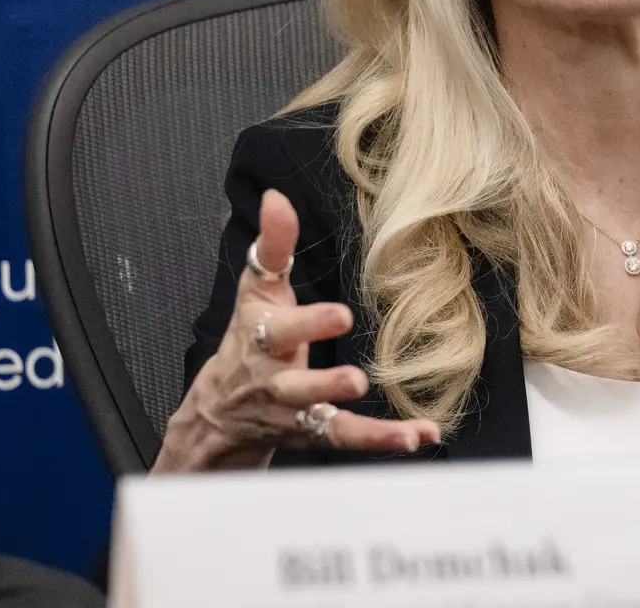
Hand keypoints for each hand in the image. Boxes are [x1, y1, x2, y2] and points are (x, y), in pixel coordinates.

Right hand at [154, 189, 440, 471]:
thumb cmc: (247, 339)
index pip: (281, 330)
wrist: (218, 413)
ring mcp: (296, 413)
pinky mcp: (314, 434)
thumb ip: (272, 244)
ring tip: (403, 433)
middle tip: (355, 380)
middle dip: (323, 383)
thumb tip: (277, 198)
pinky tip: (421, 436)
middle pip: (296, 385)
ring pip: (326, 422)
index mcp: (262, 338)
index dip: (308, 323)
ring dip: (366, 430)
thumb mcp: (256, 290)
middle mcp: (276, 382)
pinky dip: (385, 440)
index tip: (340, 316)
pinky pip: (349, 440)